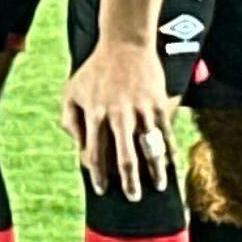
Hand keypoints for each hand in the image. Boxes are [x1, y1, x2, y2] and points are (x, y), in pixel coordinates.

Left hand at [62, 39, 178, 199]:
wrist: (124, 43)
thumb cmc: (95, 71)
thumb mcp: (71, 91)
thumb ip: (70, 120)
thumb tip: (78, 148)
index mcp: (95, 114)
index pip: (95, 153)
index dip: (98, 175)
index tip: (102, 190)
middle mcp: (118, 115)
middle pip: (125, 157)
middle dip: (129, 181)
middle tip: (133, 197)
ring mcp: (140, 109)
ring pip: (149, 148)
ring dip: (155, 171)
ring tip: (157, 186)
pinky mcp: (158, 103)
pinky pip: (165, 133)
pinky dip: (169, 151)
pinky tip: (171, 164)